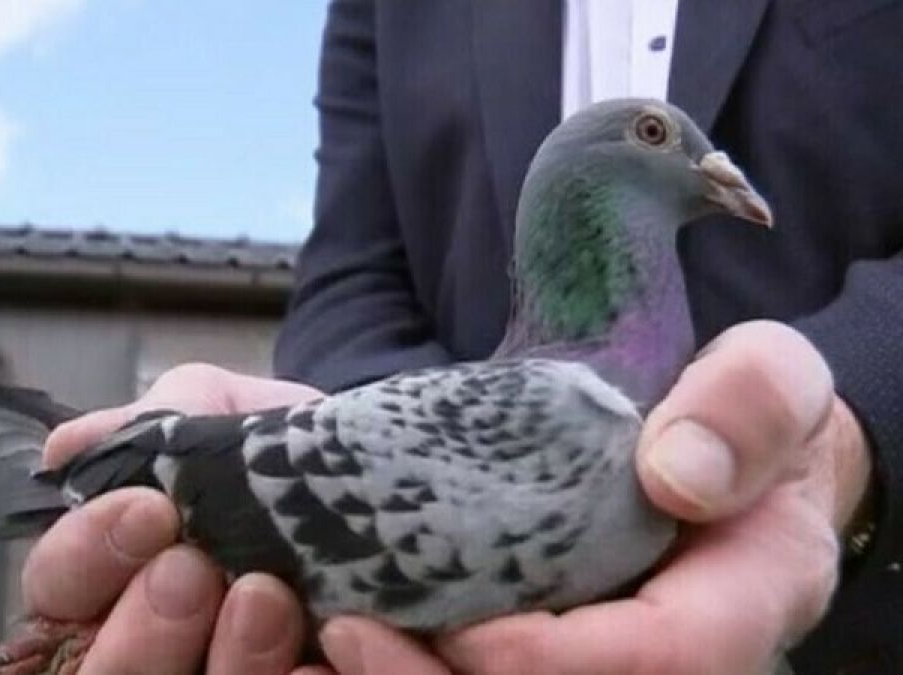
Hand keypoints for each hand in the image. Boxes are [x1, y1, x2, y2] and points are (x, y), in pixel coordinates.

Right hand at [20, 363, 327, 673]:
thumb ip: (159, 421)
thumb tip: (69, 448)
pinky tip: (322, 661)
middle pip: (104, 674)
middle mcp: (149, 646)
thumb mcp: (228, 415)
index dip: (85, 555)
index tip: (148, 510)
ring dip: (225, 663)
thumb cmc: (282, 456)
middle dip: (142, 630)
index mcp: (111, 578)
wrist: (381, 485)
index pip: (58, 587)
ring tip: (271, 600)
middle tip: (193, 571)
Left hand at [317, 321, 871, 674]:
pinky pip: (475, 666)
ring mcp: (602, 651)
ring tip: (326, 638)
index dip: (555, 658)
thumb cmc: (742, 416)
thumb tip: (679, 471)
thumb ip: (748, 405)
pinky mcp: (547, 640)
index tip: (463, 631)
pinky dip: (405, 659)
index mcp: (739, 600)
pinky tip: (334, 633)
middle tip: (346, 633)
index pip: (661, 658)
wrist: (721, 449)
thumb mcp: (769, 379)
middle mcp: (672, 654)